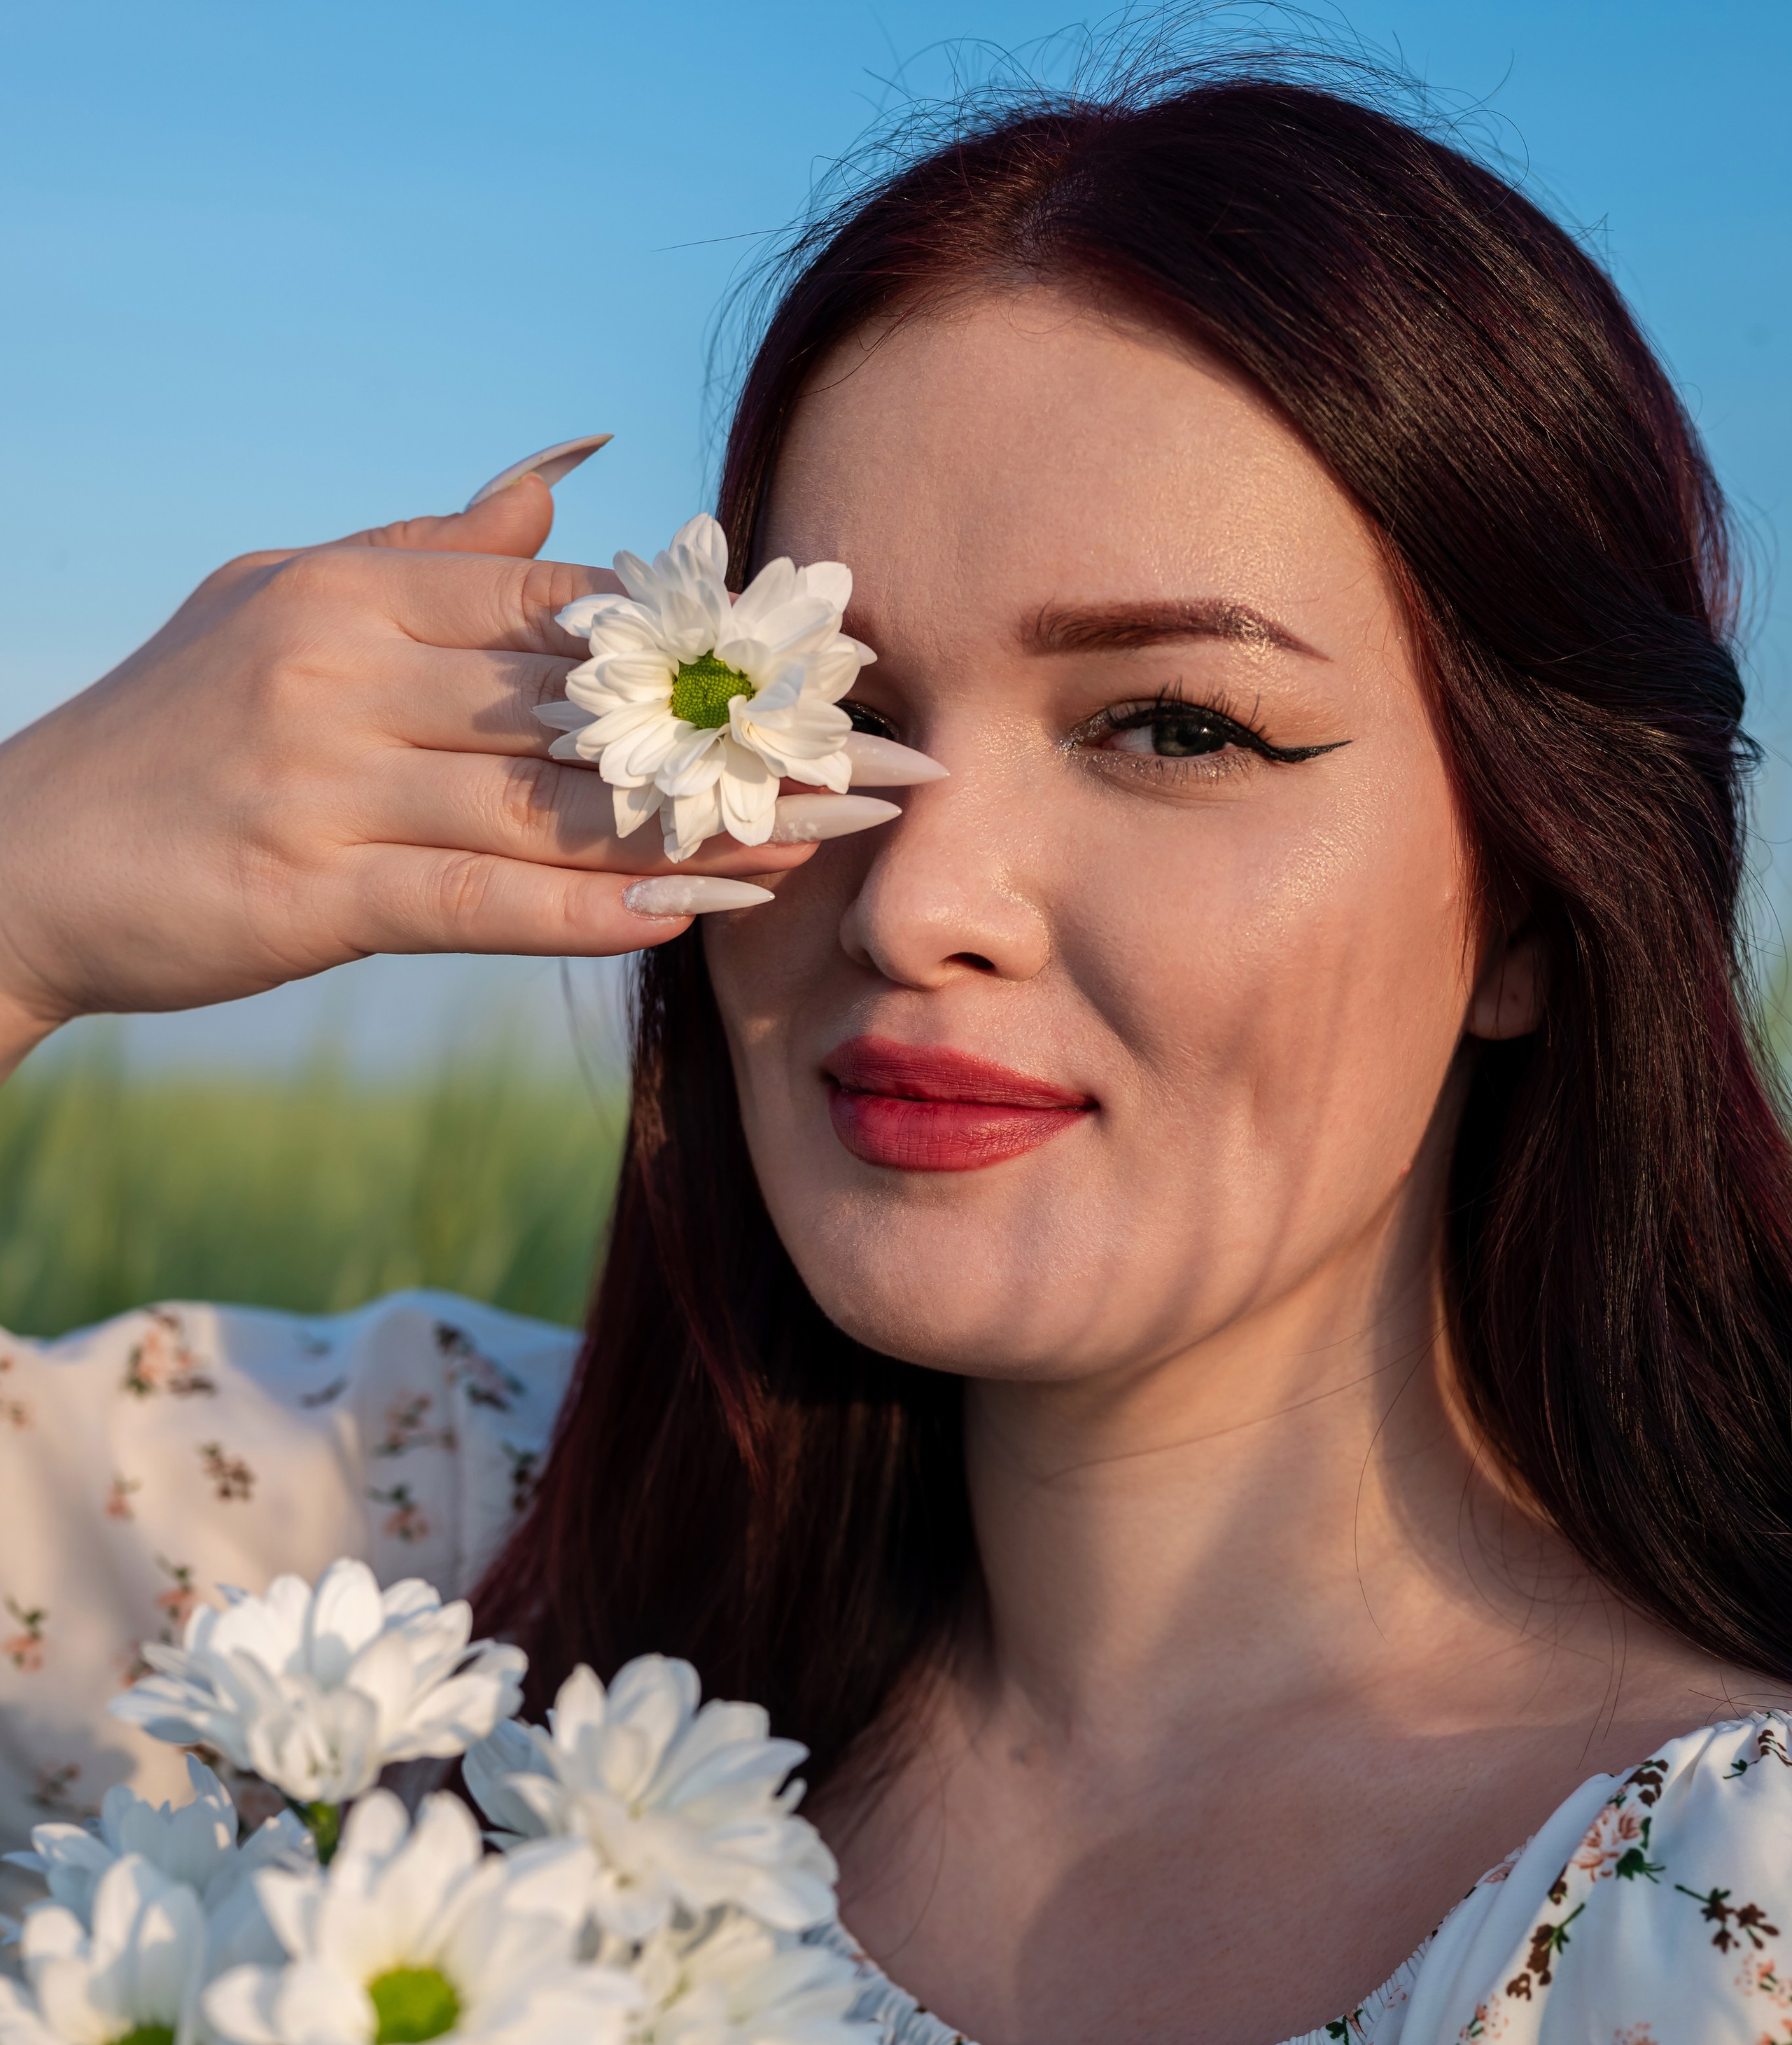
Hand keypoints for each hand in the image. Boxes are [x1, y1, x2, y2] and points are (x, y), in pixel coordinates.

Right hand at [0, 456, 817, 1075]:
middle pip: (586, 702)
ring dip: (702, 830)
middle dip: (745, 735)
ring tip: (828, 843)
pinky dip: (586, 911)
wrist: (21, 856)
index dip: (709, 638)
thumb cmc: (170, 732)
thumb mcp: (280, 601)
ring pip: (549, 805)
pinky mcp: (304, 895)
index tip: (828, 667)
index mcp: (352, 587)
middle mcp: (342, 668)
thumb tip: (559, 487)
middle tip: (880, 762)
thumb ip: (427, 552)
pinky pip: (474, 902)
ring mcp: (321, 781)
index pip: (565, 605)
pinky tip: (687, 918)